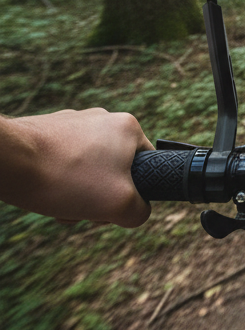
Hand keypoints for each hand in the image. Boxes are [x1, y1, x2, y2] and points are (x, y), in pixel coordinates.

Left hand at [1, 108, 153, 227]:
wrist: (6, 161)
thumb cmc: (65, 178)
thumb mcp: (119, 204)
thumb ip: (140, 211)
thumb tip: (138, 211)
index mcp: (128, 127)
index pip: (147, 164)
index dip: (132, 192)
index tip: (109, 204)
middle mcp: (103, 118)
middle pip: (113, 169)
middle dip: (98, 195)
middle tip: (81, 208)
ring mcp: (73, 122)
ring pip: (86, 168)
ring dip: (76, 191)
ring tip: (57, 201)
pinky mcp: (47, 130)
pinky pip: (63, 162)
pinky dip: (56, 180)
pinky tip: (42, 190)